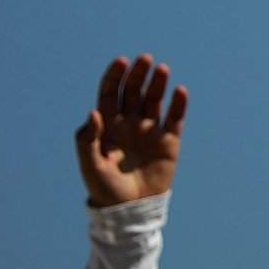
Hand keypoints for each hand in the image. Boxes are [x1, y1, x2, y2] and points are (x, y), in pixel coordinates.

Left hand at [75, 55, 187, 207]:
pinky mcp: (169, 141)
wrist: (130, 208)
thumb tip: (94, 111)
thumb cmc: (104, 187)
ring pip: (155, 100)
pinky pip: (175, 118)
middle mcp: (129, 122)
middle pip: (134, 91)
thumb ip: (88, 138)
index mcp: (108, 124)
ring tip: (162, 70)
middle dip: (138, 74)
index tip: (122, 61)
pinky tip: (180, 92)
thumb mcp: (90, 164)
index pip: (112, 93)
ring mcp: (150, 130)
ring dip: (158, 84)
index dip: (116, 76)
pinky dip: (179, 105)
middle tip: (145, 59)